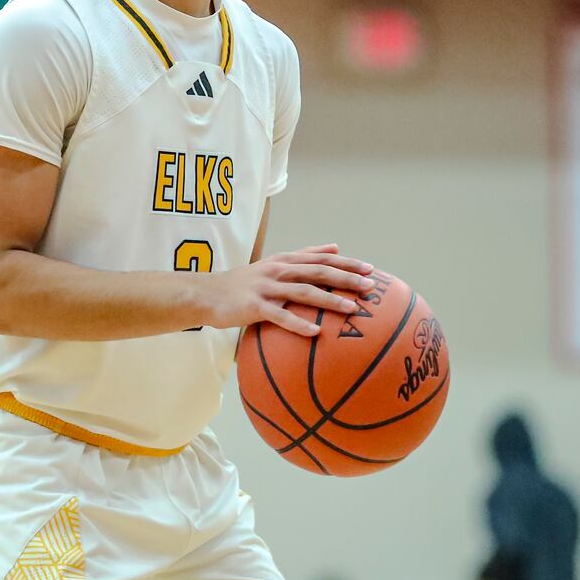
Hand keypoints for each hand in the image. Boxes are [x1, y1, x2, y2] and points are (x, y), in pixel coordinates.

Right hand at [201, 244, 374, 335]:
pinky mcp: (254, 306)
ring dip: (329, 300)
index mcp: (285, 261)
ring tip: (351, 309)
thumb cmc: (245, 283)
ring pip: (303, 292)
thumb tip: (336, 247)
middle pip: (317, 272)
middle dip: (345, 278)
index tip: (371, 270)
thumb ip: (304, 256)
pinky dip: (298, 324)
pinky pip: (280, 316)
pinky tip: (316, 332)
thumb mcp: (275, 263)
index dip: (347, 264)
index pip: (321, 259)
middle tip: (370, 287)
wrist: (208, 293)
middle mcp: (278, 270)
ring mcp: (266, 288)